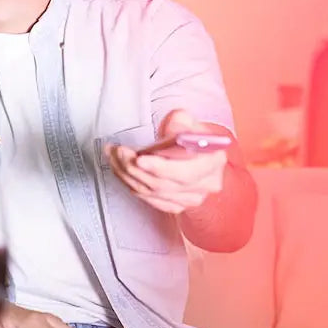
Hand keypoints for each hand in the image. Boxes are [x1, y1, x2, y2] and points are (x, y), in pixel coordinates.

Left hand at [105, 110, 230, 214]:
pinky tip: (121, 169)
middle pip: (163, 184)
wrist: (200, 157)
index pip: (185, 172)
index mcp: (213, 163)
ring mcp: (190, 199)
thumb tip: (174, 127)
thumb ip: (182, 122)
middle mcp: (204, 186)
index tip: (139, 159)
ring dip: (127, 174)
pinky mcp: (176, 205)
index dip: (160, 167)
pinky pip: (148, 198)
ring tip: (114, 156)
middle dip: (134, 168)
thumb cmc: (194, 138)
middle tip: (119, 152)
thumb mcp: (191, 123)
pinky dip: (131, 183)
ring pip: (151, 192)